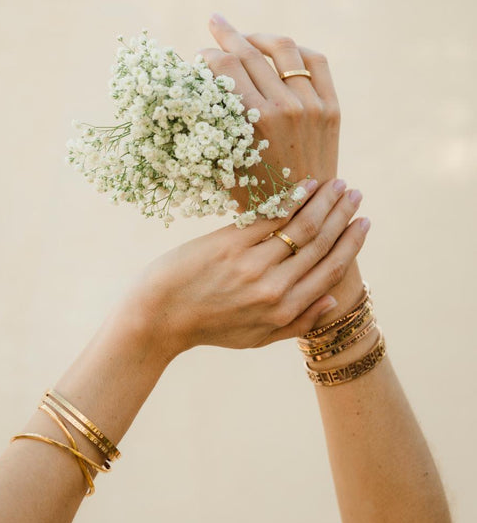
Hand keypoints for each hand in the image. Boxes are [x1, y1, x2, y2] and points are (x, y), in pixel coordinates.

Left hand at [119, 177, 368, 360]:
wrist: (160, 316)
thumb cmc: (209, 327)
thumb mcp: (256, 338)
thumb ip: (297, 324)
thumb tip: (332, 300)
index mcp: (284, 310)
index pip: (330, 270)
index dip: (351, 244)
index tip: (363, 223)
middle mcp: (274, 287)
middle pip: (320, 243)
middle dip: (343, 215)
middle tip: (354, 194)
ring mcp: (252, 263)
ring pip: (301, 226)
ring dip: (324, 202)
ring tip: (337, 185)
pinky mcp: (229, 243)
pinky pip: (269, 216)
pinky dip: (291, 198)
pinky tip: (305, 184)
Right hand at [197, 13, 340, 208]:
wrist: (303, 216)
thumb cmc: (258, 198)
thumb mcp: (227, 167)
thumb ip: (213, 129)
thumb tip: (195, 97)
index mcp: (256, 122)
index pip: (226, 67)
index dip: (208, 55)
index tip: (200, 56)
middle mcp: (286, 107)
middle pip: (250, 52)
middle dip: (227, 33)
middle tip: (214, 22)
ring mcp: (312, 105)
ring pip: (284, 49)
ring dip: (260, 36)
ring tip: (246, 36)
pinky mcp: (331, 108)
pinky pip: (315, 62)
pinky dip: (297, 50)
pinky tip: (282, 51)